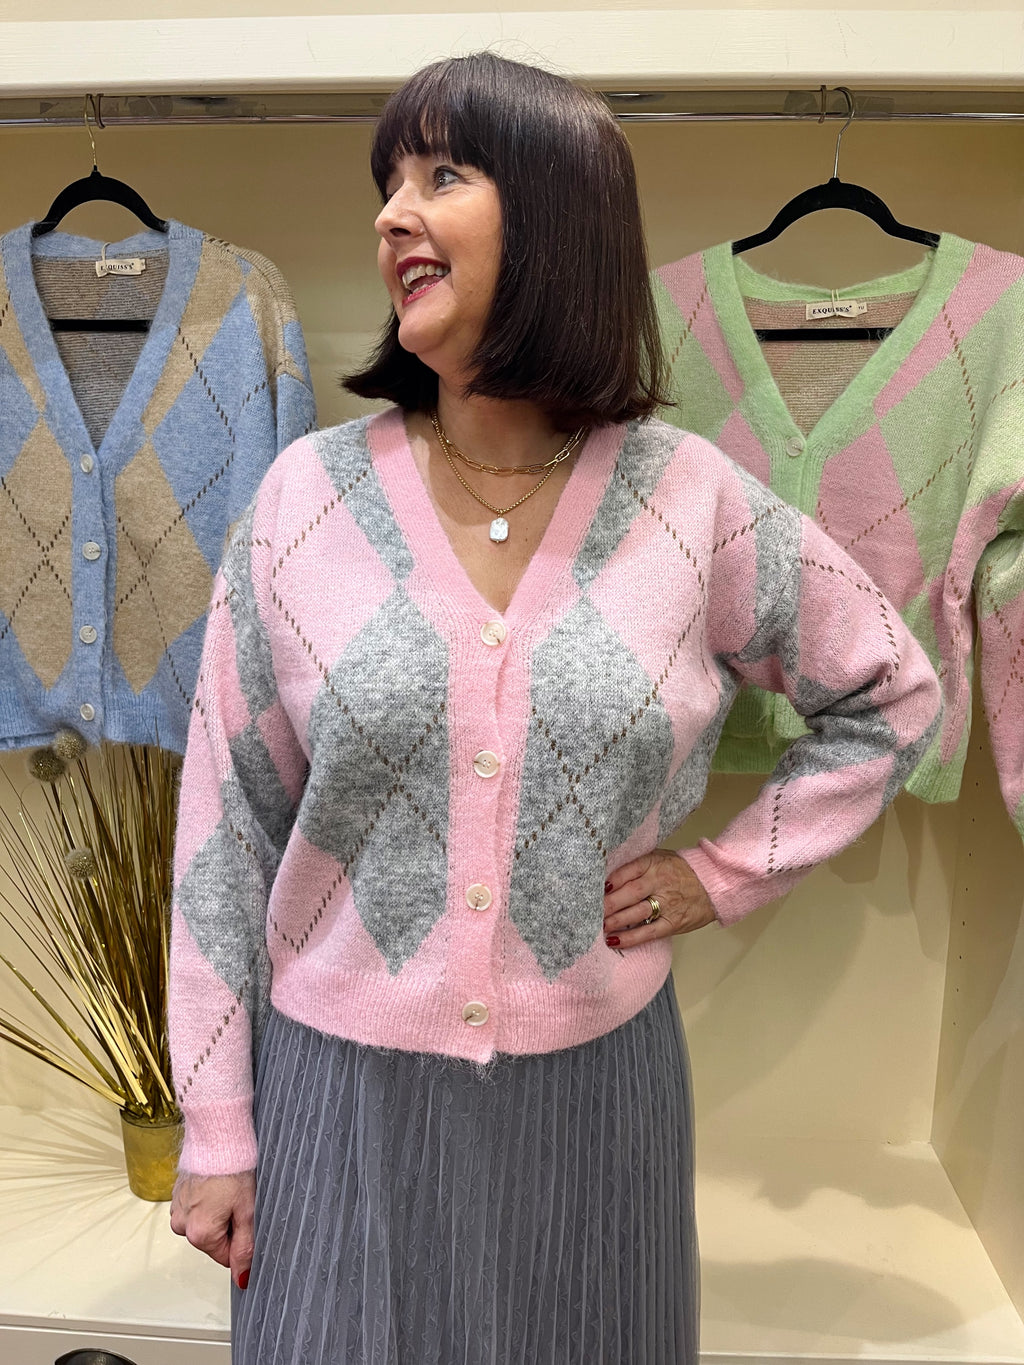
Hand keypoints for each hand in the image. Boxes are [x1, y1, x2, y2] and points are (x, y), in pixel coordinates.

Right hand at [170, 1170, 255, 1289]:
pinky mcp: (177, 1194)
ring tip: (227, 1188)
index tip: (246, 1218)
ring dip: (217, 1212)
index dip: (241, 1240)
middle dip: (228, 1225)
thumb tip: (242, 1277)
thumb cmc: (234, 1166)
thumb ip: (245, 1247)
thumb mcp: (247, 1210)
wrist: (217, 1133)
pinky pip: (195, 1207)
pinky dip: (208, 1200)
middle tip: (238, 1199)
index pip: (225, 1256)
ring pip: (203, 1223)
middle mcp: (182, 1225)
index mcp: (199, 1234)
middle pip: (213, 1240)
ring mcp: (177, 1208)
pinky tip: (217, 1183)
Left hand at [603, 848, 716, 948]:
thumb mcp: (660, 858)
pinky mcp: (673, 923)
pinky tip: (614, 940)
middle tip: (587, 911)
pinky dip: (631, 937)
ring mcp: (667, 904)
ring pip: (636, 912)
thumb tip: (607, 878)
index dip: (609, 880)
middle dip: (607, 903)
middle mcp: (660, 882)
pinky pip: (649, 932)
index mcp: (655, 863)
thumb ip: (637, 866)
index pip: (627, 871)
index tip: (593, 889)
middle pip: (629, 892)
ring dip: (614, 920)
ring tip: (597, 926)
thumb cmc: (681, 870)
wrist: (714, 883)